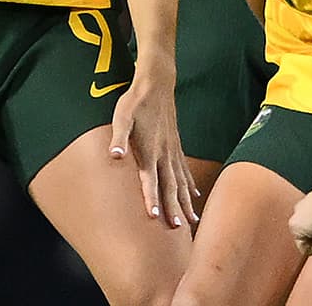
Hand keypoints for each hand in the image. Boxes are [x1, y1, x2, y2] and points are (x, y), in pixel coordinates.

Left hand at [109, 74, 195, 228]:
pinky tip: (195, 195)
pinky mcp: (176, 146)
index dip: (152, 198)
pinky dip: (191, 185)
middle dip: (174, 207)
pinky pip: (185, 170)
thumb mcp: (122, 117)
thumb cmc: (135, 102)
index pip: (150, 179)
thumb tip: (115, 155)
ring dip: (186, 201)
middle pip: (170, 185)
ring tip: (192, 220)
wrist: (157, 84)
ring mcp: (173, 151)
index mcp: (150, 150)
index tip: (155, 215)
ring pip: (182, 181)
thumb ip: (119, 138)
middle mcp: (164, 154)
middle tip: (178, 227)